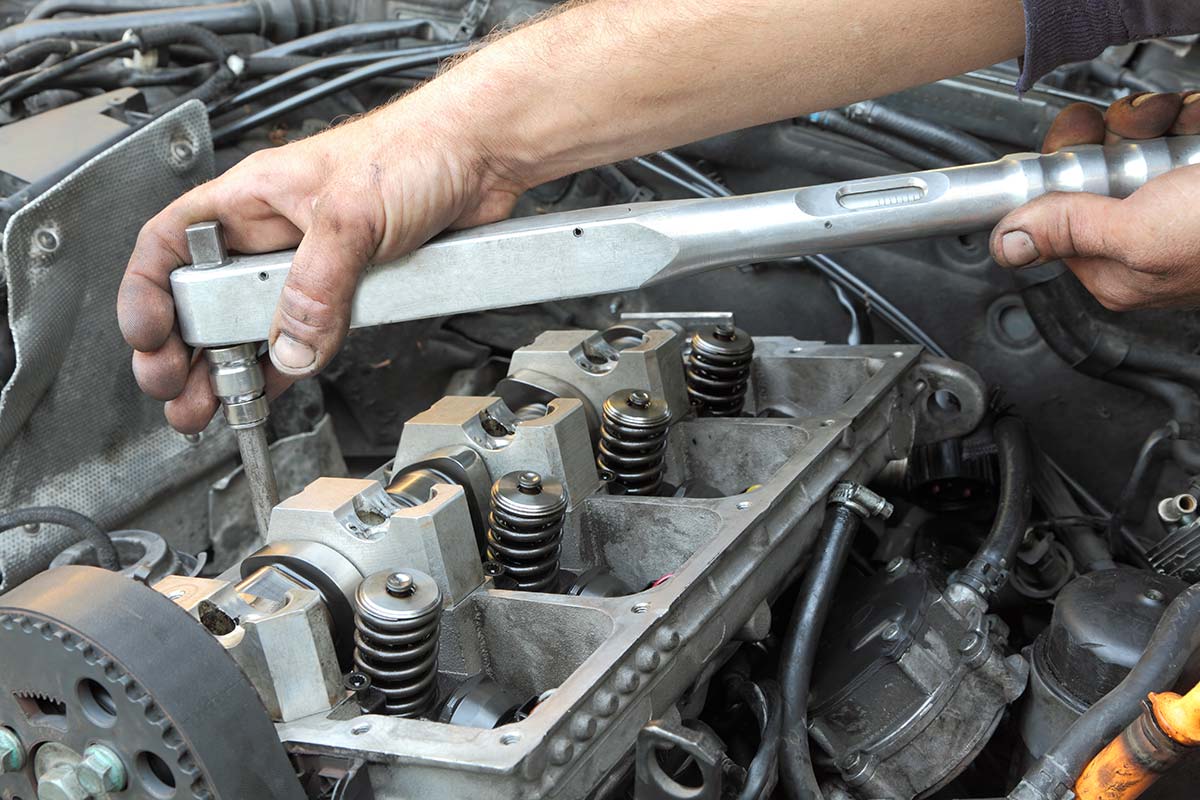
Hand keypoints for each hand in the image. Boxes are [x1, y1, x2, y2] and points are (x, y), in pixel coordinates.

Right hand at [118, 95, 523, 433]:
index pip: (172, 242)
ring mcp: (313, 264)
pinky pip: (308, 333)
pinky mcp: (351, 287)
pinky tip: (268, 392)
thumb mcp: (352, 215)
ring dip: (230, 367)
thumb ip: (317, 285)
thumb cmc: (417, 149)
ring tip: (207, 407)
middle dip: (185, 347)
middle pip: (208, 296)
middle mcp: (276, 232)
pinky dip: (286, 365)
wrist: (482, 157)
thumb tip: (289, 347)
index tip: (147, 335)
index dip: (148, 290)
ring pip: (255, 323)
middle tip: (174, 390)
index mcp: (253, 197)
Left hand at [989, 91, 1199, 309]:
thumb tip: (1007, 245)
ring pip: (1140, 138)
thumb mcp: (1139, 234)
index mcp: (1115, 267)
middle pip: (1095, 165)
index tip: (1077, 138)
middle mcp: (1143, 235)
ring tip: (1185, 128)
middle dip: (1116, 134)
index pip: (1054, 210)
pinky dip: (1192, 118)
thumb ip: (1070, 233)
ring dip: (1159, 119)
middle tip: (1139, 129)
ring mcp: (1178, 200)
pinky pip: (1181, 128)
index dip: (1060, 165)